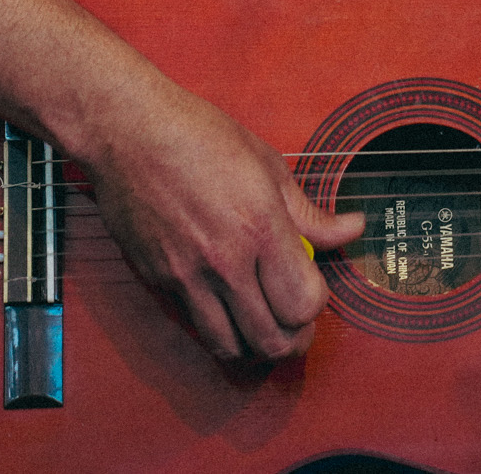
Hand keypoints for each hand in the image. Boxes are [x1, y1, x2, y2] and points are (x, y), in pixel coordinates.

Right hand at [83, 79, 364, 363]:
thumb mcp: (268, 166)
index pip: (303, 302)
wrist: (128, 132)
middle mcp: (225, 260)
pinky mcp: (159, 281)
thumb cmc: (198, 136)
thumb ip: (310, 212)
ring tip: (264, 323)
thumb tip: (352, 229)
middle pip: (271, 340)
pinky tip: (228, 307)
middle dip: (295, 340)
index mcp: (260, 226)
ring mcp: (188, 276)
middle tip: (298, 325)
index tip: (313, 290)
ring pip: (230, 347)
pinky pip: (196, 326)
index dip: (317, 305)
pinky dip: (218, 328)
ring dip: (254, 345)